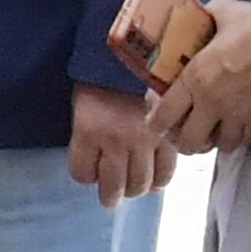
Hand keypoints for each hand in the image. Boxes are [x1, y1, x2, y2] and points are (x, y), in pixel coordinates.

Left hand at [68, 81, 176, 206]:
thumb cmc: (104, 76)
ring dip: (134, 190)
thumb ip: (86, 134)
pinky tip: (154, 178)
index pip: (82, 174)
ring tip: (132, 187)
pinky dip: (160, 180)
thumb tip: (96, 165)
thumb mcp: (83, 102)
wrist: (138, 55)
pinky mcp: (168, 138)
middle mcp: (116, 141)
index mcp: (89, 131)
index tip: (88, 172)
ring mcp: (145, 141)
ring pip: (140, 185)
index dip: (85, 175)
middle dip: (110, 196)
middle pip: (113, 187)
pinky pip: (166, 172)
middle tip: (110, 197)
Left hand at [151, 0, 250, 153]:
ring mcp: (237, 116)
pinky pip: (243, 141)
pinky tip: (236, 130)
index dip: (156, 123)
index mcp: (195, 77)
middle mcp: (211, 102)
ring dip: (211, 141)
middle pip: (188, 140)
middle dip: (182, 140)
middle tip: (183, 133)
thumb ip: (208, 16)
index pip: (164, 113)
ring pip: (217, 145)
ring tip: (211, 133)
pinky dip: (237, 139)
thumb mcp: (225, 12)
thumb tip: (203, 13)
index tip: (155, 123)